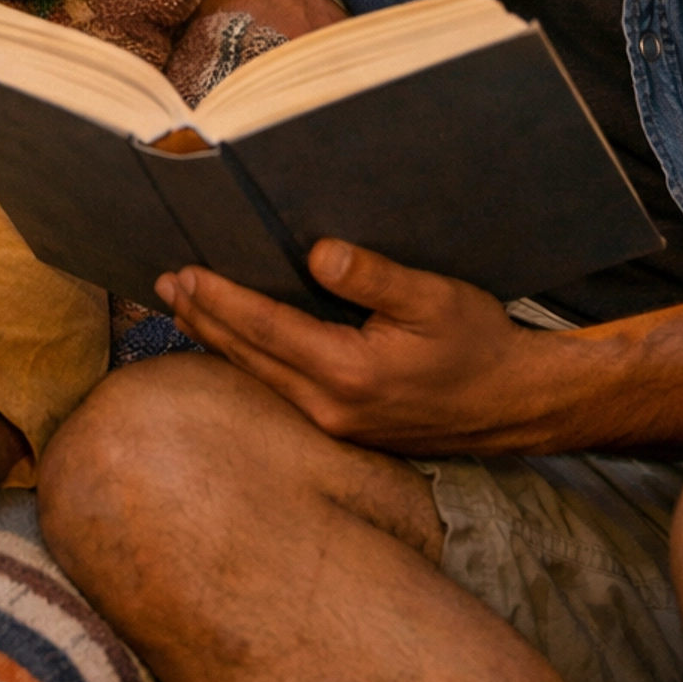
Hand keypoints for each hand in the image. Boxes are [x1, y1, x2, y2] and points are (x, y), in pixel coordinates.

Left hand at [154, 240, 595, 453]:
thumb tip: (316, 253)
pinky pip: (280, 389)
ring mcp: (336, 425)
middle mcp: (332, 407)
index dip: (220, 298)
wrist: (515, 404)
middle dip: (205, 317)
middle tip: (167, 283)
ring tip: (186, 306)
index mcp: (349, 373)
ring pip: (259, 376)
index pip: (264, 328)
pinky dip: (251, 359)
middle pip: (249, 356)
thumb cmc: (479, 345)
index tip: (185, 271)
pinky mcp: (344, 428)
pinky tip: (238, 341)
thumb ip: (372, 276)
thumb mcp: (433, 298)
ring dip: (221, 339)